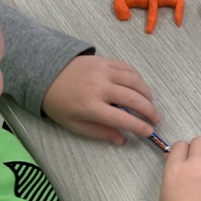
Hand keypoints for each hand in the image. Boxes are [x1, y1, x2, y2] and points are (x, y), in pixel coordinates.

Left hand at [42, 55, 160, 144]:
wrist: (44, 72)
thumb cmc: (58, 102)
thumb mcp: (74, 124)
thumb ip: (99, 132)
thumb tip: (121, 140)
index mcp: (91, 106)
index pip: (122, 118)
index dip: (139, 126)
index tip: (149, 131)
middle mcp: (100, 87)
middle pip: (133, 99)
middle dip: (149, 110)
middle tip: (156, 119)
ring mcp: (103, 71)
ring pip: (134, 81)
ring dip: (147, 94)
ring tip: (150, 104)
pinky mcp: (104, 60)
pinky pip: (128, 68)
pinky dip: (138, 78)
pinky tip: (140, 87)